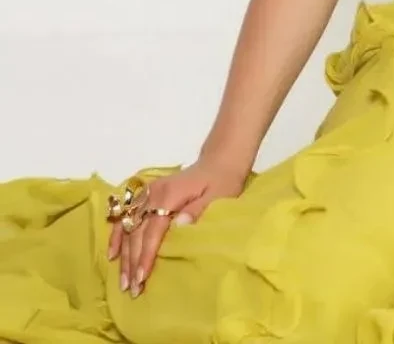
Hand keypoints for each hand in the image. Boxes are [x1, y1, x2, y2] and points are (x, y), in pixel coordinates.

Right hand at [107, 155, 246, 296]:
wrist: (219, 162)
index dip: (146, 255)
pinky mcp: (146, 196)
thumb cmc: (222, 182)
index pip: (153, 230)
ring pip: (128, 228)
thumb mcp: (218, 196)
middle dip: (133, 262)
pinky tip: (112, 255)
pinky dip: (117, 236)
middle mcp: (153, 193)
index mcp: (169, 194)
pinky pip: (124, 216)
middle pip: (137, 232)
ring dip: (124, 256)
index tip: (141, 279)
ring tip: (123, 282)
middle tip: (131, 289)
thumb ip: (197, 211)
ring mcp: (147, 194)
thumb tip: (178, 226)